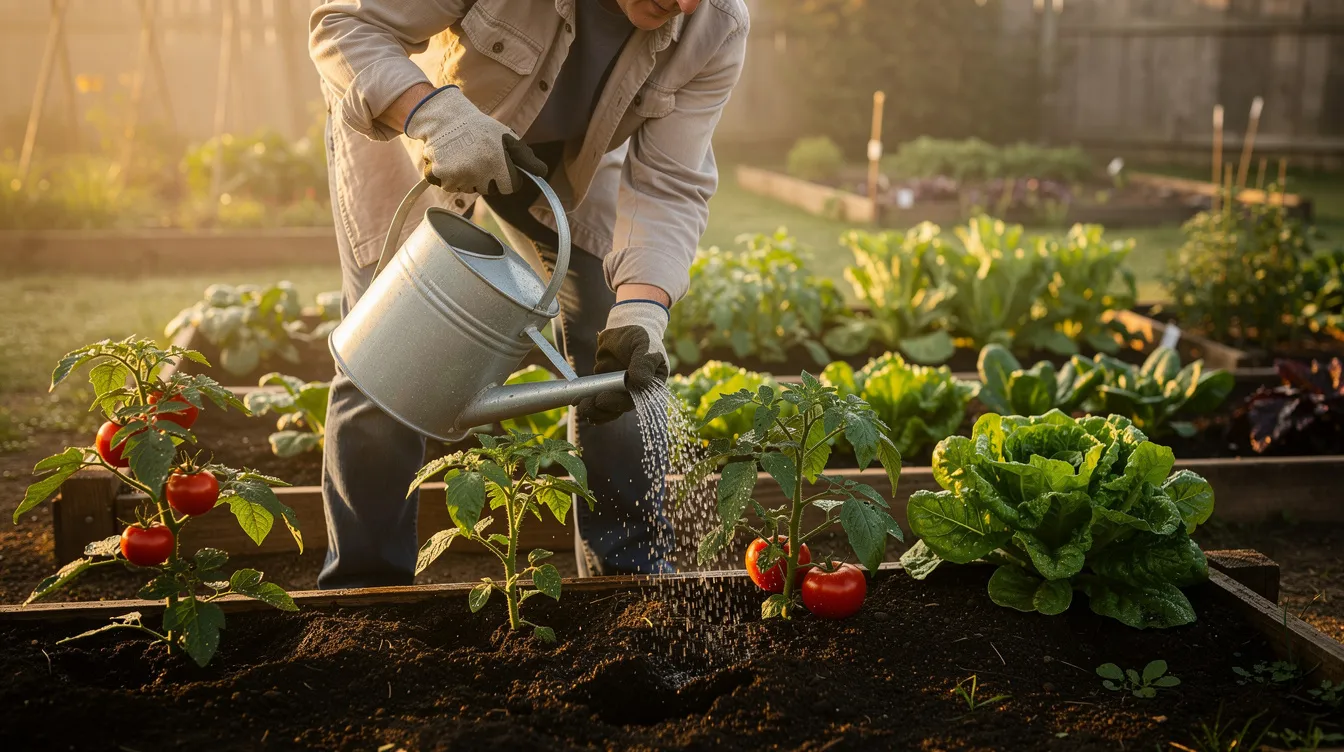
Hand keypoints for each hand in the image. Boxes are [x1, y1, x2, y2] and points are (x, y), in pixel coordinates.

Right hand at [404, 86, 545, 194]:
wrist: (445, 117)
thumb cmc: (480, 128)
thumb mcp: (508, 137)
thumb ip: (526, 157)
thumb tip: (543, 173)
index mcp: (497, 166)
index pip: (511, 187)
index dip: (509, 176)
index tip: (502, 164)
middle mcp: (478, 175)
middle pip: (490, 190)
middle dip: (489, 178)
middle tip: (481, 156)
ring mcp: (458, 178)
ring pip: (470, 189)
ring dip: (470, 178)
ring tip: (465, 155)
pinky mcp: (441, 178)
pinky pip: (451, 185)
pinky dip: (452, 176)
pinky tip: (452, 159)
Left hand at [577, 301, 669, 424]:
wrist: (627, 327)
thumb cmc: (642, 336)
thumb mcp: (645, 346)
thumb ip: (643, 363)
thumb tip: (640, 382)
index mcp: (652, 385)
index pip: (636, 400)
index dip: (618, 403)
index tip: (602, 400)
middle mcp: (638, 391)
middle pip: (620, 406)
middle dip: (602, 409)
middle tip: (586, 407)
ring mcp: (622, 390)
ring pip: (608, 406)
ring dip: (594, 409)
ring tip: (581, 408)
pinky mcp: (608, 386)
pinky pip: (599, 398)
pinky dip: (590, 403)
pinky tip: (579, 405)